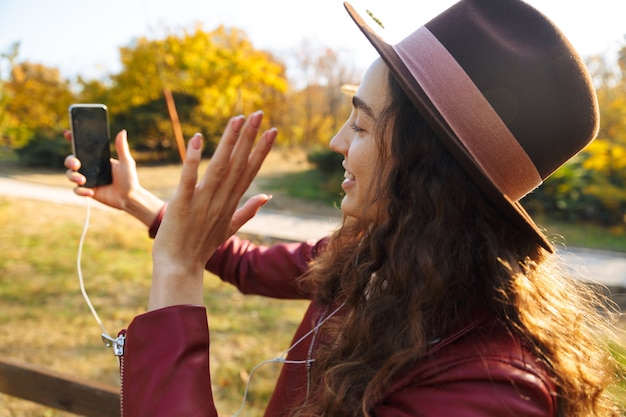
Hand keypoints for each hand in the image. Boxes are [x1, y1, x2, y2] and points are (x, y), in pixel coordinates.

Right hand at [64, 129, 163, 225]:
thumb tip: (122, 131)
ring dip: (73, 176)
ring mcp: (87, 179)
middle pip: (71, 160)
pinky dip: (81, 191)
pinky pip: (77, 190)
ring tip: (82, 180)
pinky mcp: (87, 191)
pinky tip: (91, 192)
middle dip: (69, 161)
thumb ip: (122, 148)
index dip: (73, 140)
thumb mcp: (126, 162)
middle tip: (76, 164)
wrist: (129, 197)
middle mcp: (89, 167)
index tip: (67, 133)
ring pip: (70, 175)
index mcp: (96, 158)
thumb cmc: (129, 179)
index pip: (82, 148)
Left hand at [149, 111, 275, 309]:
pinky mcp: (182, 205)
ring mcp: (202, 202)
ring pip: (219, 167)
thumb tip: (267, 197)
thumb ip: (248, 210)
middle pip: (238, 164)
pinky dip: (192, 160)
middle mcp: (221, 200)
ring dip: (229, 142)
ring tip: (238, 119)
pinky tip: (197, 139)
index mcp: (231, 203)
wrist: (179, 268)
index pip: (250, 171)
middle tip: (260, 114)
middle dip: (250, 137)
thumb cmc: (201, 247)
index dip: (261, 150)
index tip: (273, 131)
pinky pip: (189, 180)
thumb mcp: (229, 228)